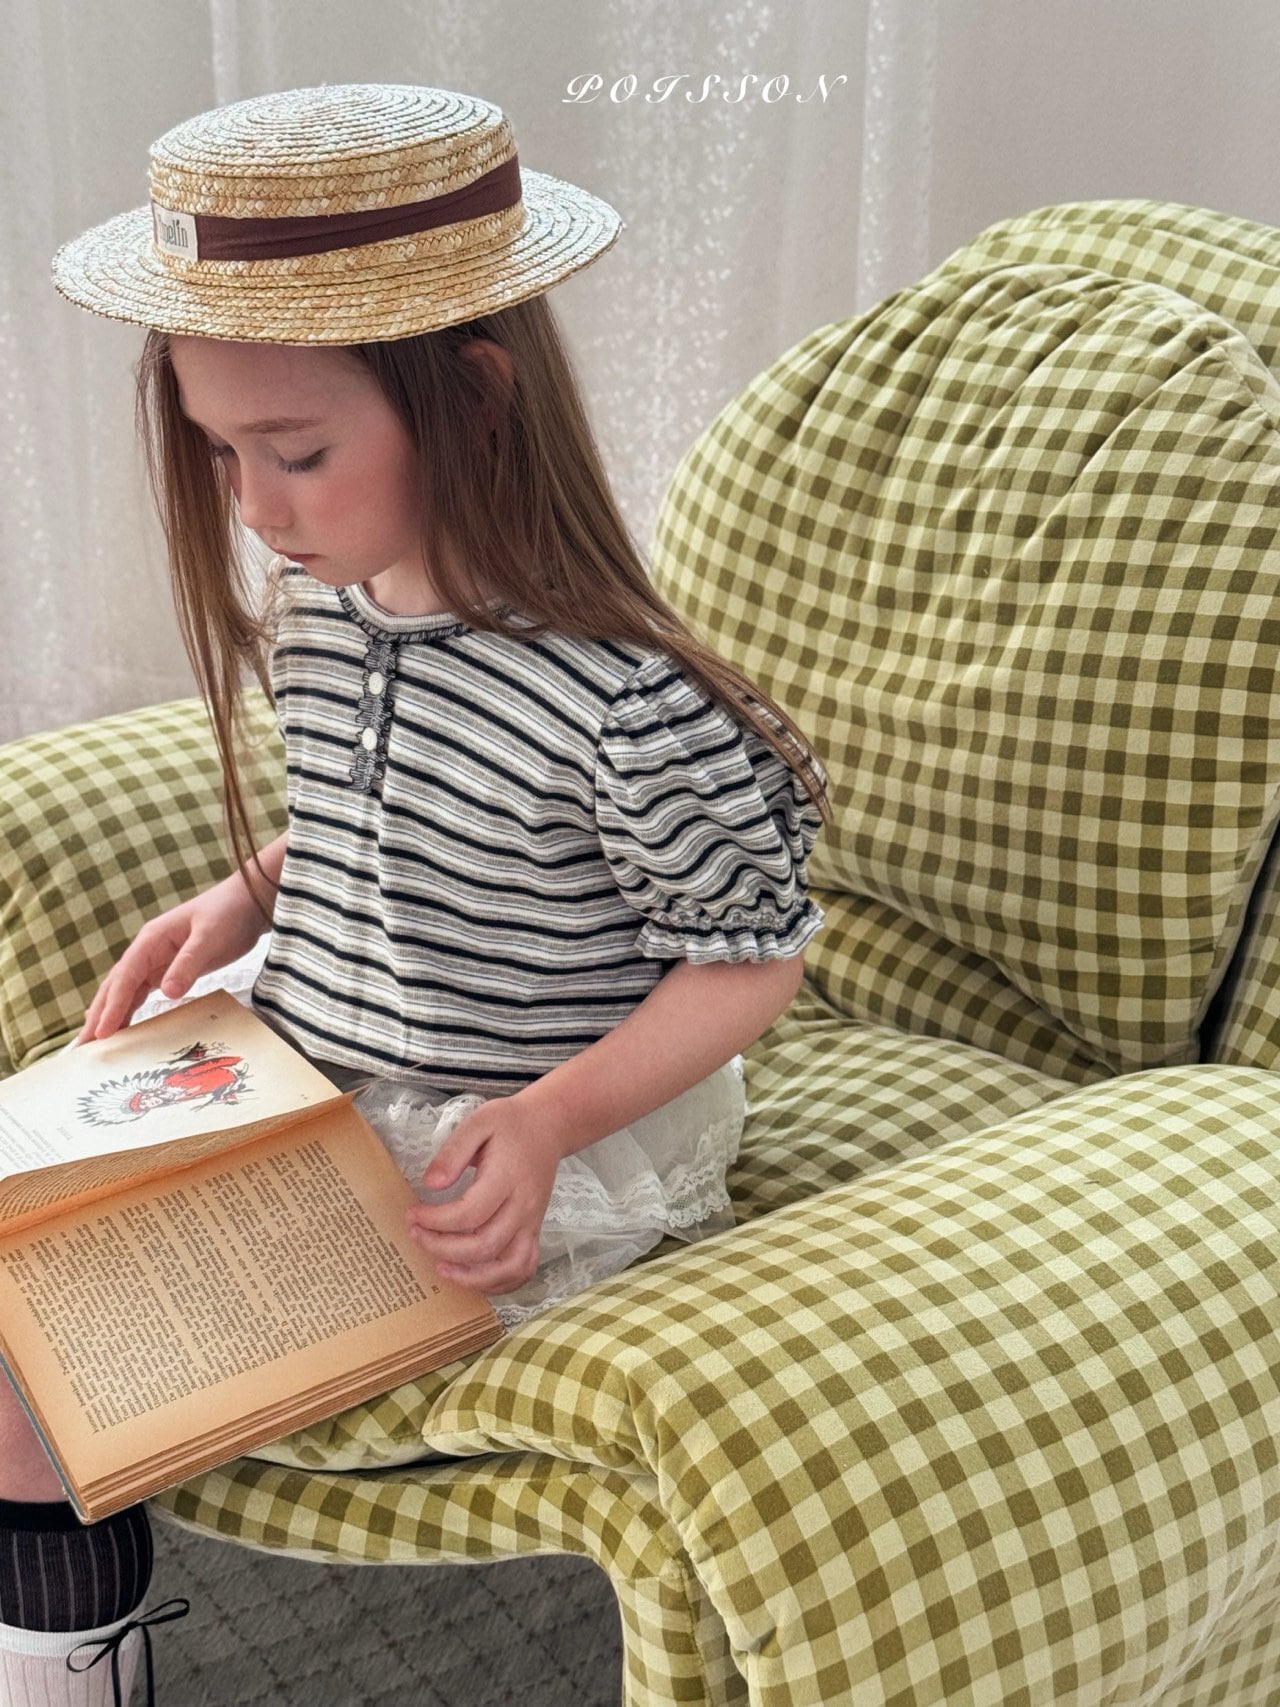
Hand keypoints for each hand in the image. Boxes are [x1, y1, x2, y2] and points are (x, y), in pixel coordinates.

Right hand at [76, 870, 269, 1043]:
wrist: (247, 902)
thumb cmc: (228, 914)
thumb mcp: (209, 938)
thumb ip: (188, 963)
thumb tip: (167, 992)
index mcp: (152, 939)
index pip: (126, 977)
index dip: (113, 1005)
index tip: (101, 1031)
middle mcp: (148, 950)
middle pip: (117, 985)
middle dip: (99, 1014)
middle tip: (83, 1045)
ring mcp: (156, 959)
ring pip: (126, 991)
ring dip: (110, 1014)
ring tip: (93, 1042)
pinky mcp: (168, 968)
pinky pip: (142, 992)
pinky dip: (129, 1009)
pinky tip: (119, 1025)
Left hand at [406, 1093, 563, 1293]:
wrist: (549, 1126)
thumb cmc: (510, 1123)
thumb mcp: (479, 1122)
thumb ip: (453, 1152)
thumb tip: (430, 1184)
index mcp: (507, 1177)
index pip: (469, 1213)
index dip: (435, 1221)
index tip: (412, 1212)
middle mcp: (523, 1206)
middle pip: (485, 1245)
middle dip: (443, 1248)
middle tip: (417, 1234)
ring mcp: (532, 1222)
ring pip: (508, 1266)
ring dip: (472, 1276)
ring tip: (441, 1267)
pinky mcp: (534, 1230)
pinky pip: (523, 1268)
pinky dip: (499, 1282)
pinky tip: (472, 1275)